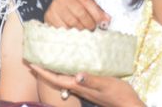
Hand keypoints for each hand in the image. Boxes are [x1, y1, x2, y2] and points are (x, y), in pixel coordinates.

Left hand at [30, 65, 144, 106]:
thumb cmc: (119, 95)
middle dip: (43, 71)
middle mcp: (78, 88)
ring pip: (63, 79)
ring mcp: (83, 89)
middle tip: (33, 59)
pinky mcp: (90, 87)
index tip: (31, 63)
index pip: (55, 79)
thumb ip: (91, 80)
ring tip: (46, 60)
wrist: (129, 106)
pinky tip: (68, 65)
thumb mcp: (106, 84)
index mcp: (79, 86)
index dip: (42, 72)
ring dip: (53, 70)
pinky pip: (72, 78)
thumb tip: (77, 75)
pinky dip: (65, 71)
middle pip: (55, 79)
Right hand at [44, 0, 109, 30]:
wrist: (57, 1)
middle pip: (80, 14)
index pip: (88, 2)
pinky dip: (71, 32)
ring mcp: (55, 7)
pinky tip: (74, 31)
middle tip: (93, 28)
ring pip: (72, 23)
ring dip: (81, 29)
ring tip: (85, 30)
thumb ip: (96, 7)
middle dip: (90, 23)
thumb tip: (107, 19)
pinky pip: (63, 28)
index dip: (97, 14)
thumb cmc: (75, 2)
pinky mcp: (49, 16)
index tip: (104, 21)